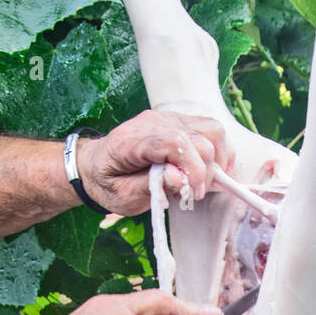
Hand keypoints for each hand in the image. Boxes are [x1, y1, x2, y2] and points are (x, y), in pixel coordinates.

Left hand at [75, 111, 234, 214]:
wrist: (98, 166)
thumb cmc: (110, 183)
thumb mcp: (123, 196)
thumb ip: (151, 186)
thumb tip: (179, 178)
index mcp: (132, 140)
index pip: (176, 143)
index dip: (194, 169)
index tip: (193, 193)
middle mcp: (153, 122)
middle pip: (199, 137)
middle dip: (206, 171)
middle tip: (194, 194)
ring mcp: (168, 118)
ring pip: (211, 129)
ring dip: (217, 159)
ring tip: (202, 182)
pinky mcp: (179, 121)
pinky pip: (210, 129)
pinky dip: (217, 151)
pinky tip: (207, 170)